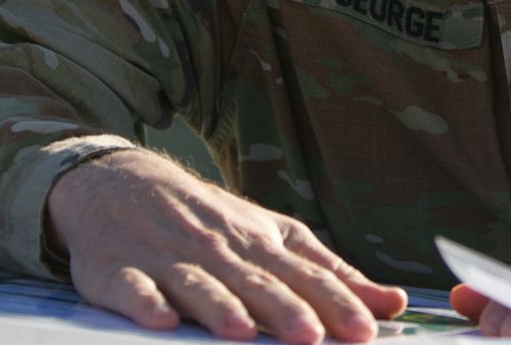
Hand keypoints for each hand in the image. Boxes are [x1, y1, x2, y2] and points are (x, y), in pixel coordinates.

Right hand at [46, 150, 406, 342]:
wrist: (118, 181)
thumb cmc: (208, 219)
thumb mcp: (272, 236)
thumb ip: (329, 272)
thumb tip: (392, 301)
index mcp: (259, 243)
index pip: (305, 275)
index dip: (336, 302)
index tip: (366, 330)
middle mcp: (219, 249)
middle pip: (257, 282)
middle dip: (286, 310)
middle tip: (314, 338)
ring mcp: (168, 258)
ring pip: (199, 284)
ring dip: (220, 307)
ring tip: (242, 332)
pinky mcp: (119, 271)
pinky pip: (133, 288)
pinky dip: (145, 303)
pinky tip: (160, 319)